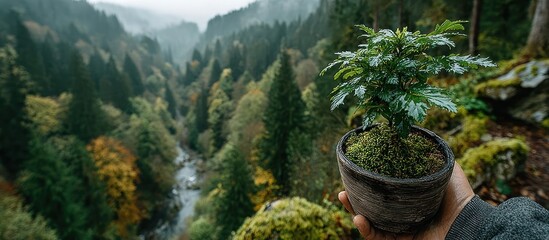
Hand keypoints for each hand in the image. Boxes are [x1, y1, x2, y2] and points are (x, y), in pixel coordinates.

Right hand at [338, 163, 473, 239]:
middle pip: (371, 206)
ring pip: (369, 222)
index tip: (355, 172)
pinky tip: (358, 218)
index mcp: (409, 199)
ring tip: (343, 197)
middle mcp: (402, 215)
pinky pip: (377, 238)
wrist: (468, 224)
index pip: (382, 191)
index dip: (367, 183)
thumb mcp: (446, 171)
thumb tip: (422, 135)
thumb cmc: (461, 199)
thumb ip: (435, 156)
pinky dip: (365, 230)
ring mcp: (399, 230)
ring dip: (353, 211)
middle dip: (354, 198)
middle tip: (343, 188)